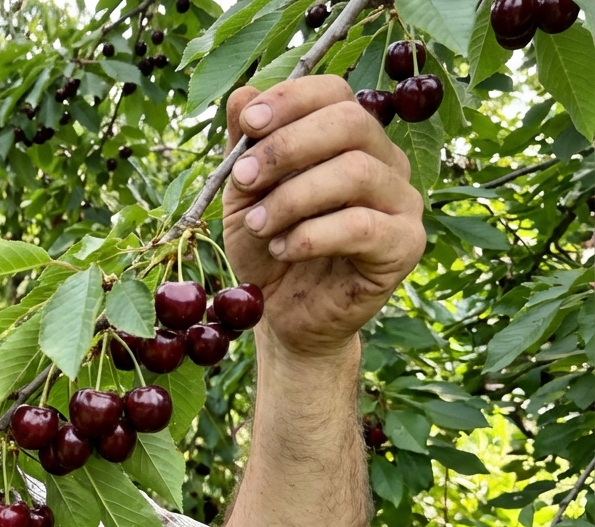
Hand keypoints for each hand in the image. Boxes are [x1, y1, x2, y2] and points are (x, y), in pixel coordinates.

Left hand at [220, 75, 425, 359]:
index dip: (290, 100)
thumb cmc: (268, 245)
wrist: (283, 313)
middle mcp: (384, 161)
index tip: (248, 125)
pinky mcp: (405, 245)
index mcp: (349, 139)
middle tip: (245, 179)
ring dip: (293, 197)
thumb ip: (245, 147)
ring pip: (355, 172)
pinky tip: (283, 248)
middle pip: (350, 122)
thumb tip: (241, 94)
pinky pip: (363, 226)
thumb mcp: (245, 194)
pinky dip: (312, 235)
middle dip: (287, 147)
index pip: (333, 93)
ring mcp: (402, 202)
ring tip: (260, 225)